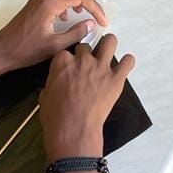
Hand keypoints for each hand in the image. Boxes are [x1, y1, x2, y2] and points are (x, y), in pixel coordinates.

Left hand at [0, 0, 107, 71]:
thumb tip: (91, 24)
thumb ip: (75, 33)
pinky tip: (66, 16)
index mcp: (49, 5)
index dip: (96, 8)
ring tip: (82, 9)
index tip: (102, 21)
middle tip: (94, 5)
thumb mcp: (54, 47)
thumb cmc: (25, 51)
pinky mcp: (35, 2)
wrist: (2, 51)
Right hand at [40, 34, 134, 161]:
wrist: (73, 130)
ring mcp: (101, 68)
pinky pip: (127, 62)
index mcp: (63, 63)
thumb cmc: (56, 117)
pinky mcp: (116, 79)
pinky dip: (127, 62)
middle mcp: (83, 60)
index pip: (66, 52)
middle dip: (86, 54)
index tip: (70, 67)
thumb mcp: (45, 97)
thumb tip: (54, 85)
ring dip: (109, 45)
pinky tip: (124, 66)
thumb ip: (51, 85)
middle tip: (87, 66)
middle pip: (86, 47)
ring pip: (110, 42)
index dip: (68, 60)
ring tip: (108, 50)